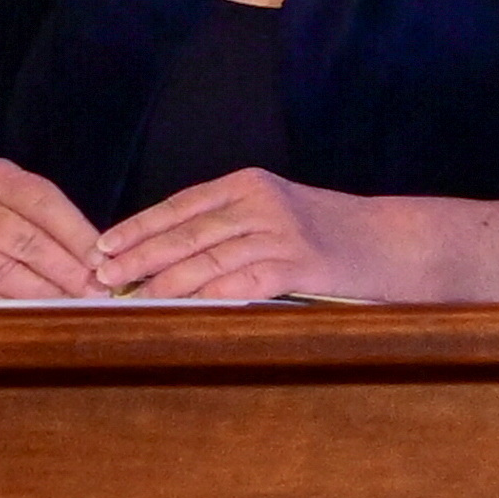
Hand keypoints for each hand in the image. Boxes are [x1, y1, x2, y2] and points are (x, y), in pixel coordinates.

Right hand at [0, 159, 109, 301]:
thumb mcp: (14, 201)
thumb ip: (51, 220)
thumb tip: (99, 260)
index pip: (44, 203)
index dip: (77, 234)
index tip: (103, 261)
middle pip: (26, 241)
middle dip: (68, 270)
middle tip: (98, 293)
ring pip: (4, 274)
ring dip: (45, 295)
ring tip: (75, 309)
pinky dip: (10, 311)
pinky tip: (36, 321)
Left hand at [88, 176, 498, 304]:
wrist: (399, 245)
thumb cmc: (333, 239)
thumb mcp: (277, 219)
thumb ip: (230, 231)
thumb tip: (167, 262)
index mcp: (250, 184)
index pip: (178, 207)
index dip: (136, 229)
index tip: (99, 251)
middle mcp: (261, 200)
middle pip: (183, 232)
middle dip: (136, 257)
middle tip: (98, 280)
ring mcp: (280, 230)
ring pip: (205, 259)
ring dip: (160, 284)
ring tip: (127, 302)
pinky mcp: (299, 262)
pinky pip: (241, 282)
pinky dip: (206, 299)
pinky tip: (179, 313)